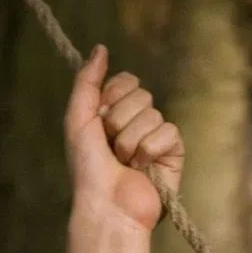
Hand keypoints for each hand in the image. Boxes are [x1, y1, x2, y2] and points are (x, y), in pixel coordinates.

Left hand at [62, 45, 182, 231]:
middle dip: (119, 121)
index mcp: (114, 112)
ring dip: (131, 140)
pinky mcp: (174, 151)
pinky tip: (144, 167)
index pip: (126, 81)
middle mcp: (136, 121)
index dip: (113, 96)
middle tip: (110, 147)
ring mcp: (156, 136)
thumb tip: (101, 47)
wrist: (107, 204)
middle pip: (140, 94)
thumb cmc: (87, 168)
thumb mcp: (77, 119)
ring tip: (125, 162)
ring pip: (152, 113)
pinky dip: (151, 149)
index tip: (100, 119)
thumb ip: (86, 81)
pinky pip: (169, 131)